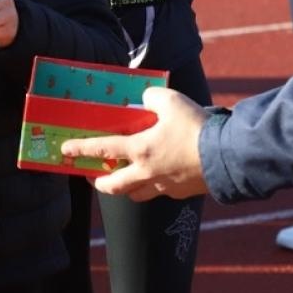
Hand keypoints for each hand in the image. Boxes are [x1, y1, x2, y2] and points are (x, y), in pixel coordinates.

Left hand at [61, 86, 210, 199]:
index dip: (81, 149)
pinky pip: (159, 192)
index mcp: (140, 150)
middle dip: (98, 182)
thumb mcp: (171, 101)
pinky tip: (157, 176)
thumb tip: (144, 99)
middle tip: (92, 176)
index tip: (66, 151)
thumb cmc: (197, 128)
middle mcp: (146, 172)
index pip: (103, 149)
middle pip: (113, 187)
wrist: (226, 156)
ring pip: (135, 195)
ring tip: (122, 179)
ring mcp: (162, 186)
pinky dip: (152, 185)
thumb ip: (151, 97)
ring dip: (124, 188)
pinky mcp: (179, 193)